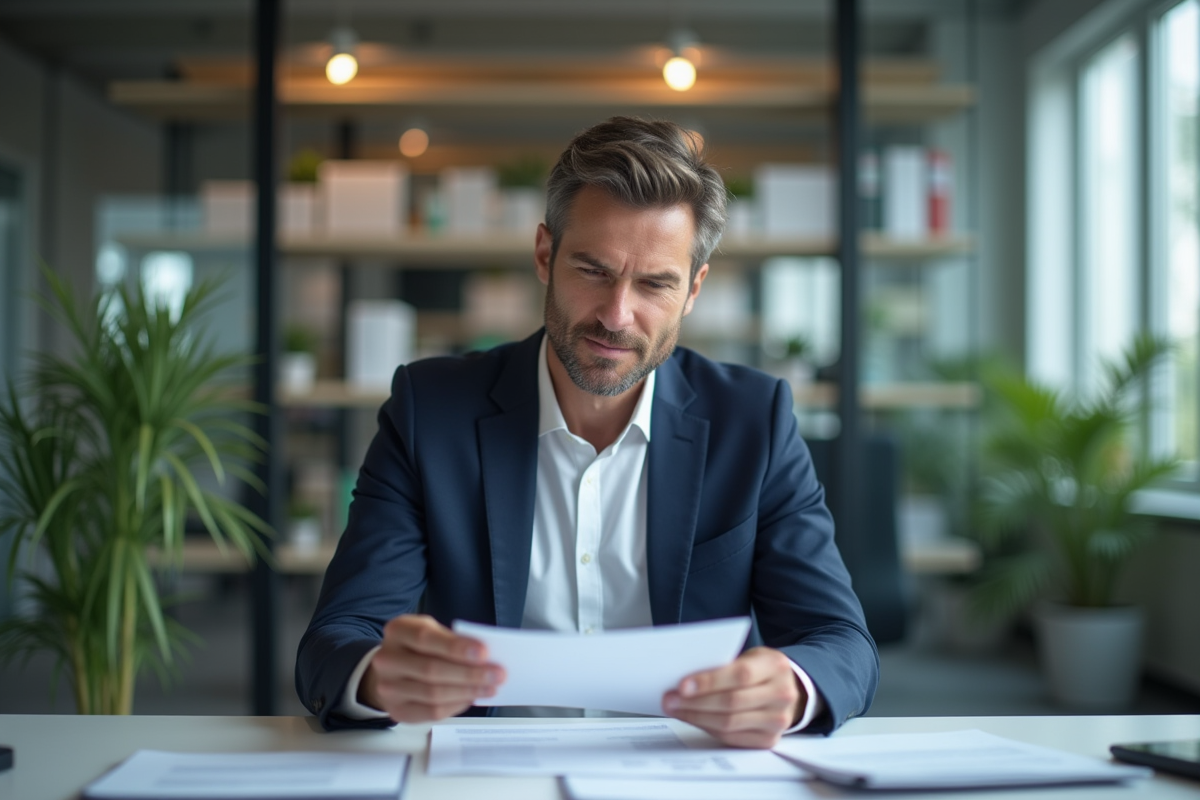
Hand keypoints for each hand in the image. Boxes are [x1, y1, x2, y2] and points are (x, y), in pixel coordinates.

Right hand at [359, 614, 505, 722]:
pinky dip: (457, 705)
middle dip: (469, 673)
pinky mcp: (397, 710)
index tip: (484, 653)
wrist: (391, 669)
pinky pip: (432, 712)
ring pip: (434, 694)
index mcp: (398, 631)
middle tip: (497, 674)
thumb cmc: (419, 647)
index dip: (456, 647)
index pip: (426, 639)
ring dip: (467, 691)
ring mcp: (389, 688)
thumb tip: (485, 657)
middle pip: (432, 670)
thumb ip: (452, 640)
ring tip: (490, 687)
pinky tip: (472, 697)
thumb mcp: (432, 631)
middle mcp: (387, 659)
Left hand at [662, 647, 803, 748]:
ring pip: (729, 723)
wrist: (787, 687)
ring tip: (676, 709)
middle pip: (732, 702)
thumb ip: (723, 664)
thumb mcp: (748, 656)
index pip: (740, 675)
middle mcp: (782, 694)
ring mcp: (778, 720)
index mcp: (775, 665)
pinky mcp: (769, 739)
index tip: (682, 685)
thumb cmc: (759, 669)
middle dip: (695, 702)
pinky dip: (708, 728)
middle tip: (670, 699)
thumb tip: (684, 679)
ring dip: (696, 717)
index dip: (709, 681)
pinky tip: (693, 719)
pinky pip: (731, 737)